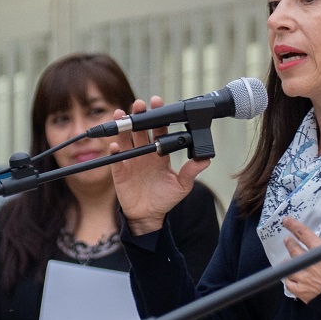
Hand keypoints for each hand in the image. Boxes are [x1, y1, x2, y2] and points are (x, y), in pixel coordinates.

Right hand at [109, 97, 209, 234]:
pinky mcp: (120, 171)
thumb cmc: (165, 199)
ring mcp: (131, 160)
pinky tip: (116, 145)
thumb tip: (206, 159)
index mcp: (160, 153)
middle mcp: (145, 153)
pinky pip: (116, 158)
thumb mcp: (182, 186)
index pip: (159, 130)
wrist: (149, 215)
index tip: (158, 104)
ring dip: (123, 127)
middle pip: (141, 130)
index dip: (159, 118)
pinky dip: (115, 151)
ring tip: (121, 115)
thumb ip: (191, 171)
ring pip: (126, 139)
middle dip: (140, 116)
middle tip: (139, 104)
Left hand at [282, 216, 320, 304]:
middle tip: (287, 239)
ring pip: (289, 267)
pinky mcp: (302, 292)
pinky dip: (288, 280)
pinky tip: (289, 278)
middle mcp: (309, 262)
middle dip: (289, 243)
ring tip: (286, 260)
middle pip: (294, 249)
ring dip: (287, 262)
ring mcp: (304, 277)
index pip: (303, 234)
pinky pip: (289, 284)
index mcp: (319, 251)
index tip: (286, 221)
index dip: (293, 225)